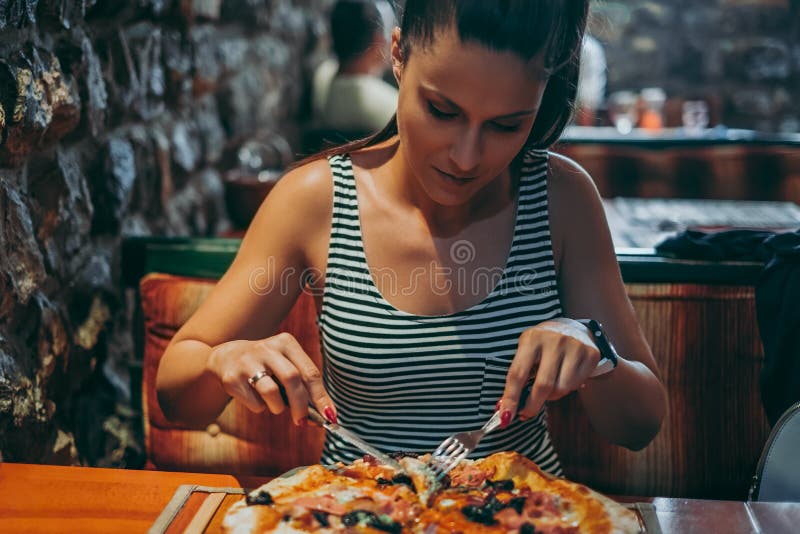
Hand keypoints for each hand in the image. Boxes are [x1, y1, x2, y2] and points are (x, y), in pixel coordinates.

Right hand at [206, 332, 335, 425]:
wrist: (227, 357)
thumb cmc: (268, 366)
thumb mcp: (286, 366)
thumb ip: (304, 386)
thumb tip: (325, 415)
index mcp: (286, 343)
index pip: (310, 372)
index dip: (321, 396)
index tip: (330, 415)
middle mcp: (267, 348)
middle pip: (292, 379)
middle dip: (300, 405)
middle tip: (302, 421)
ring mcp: (248, 362)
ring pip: (271, 392)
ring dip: (277, 407)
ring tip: (274, 405)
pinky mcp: (232, 378)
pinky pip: (255, 403)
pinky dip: (260, 407)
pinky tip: (255, 397)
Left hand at [498, 318, 600, 423]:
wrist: (572, 328)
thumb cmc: (543, 345)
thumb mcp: (526, 352)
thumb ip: (517, 377)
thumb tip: (505, 409)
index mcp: (531, 338)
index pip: (518, 374)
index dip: (511, 398)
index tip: (505, 417)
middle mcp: (554, 340)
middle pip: (542, 386)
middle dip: (532, 406)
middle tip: (526, 413)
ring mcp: (574, 346)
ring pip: (561, 389)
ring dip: (551, 396)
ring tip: (549, 385)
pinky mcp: (590, 354)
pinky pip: (575, 386)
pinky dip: (567, 389)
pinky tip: (564, 378)